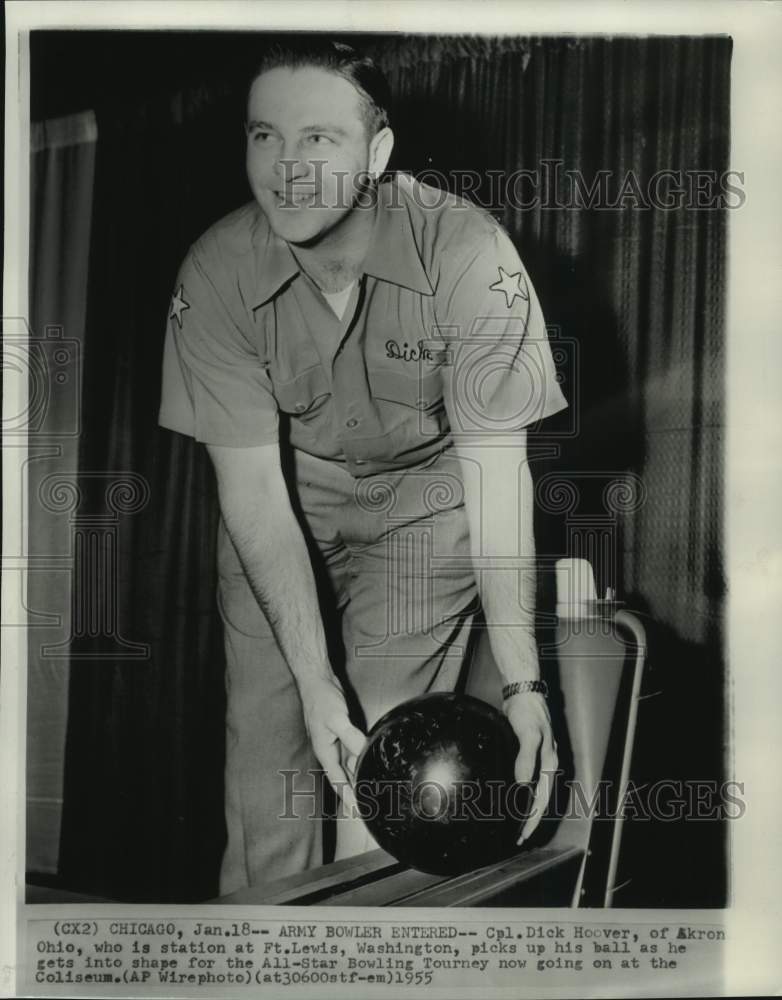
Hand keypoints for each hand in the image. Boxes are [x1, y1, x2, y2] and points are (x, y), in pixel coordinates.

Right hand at [299, 677, 365, 812]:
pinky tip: (369, 764)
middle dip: (354, 793)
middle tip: (368, 808)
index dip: (348, 797)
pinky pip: (353, 751)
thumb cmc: (321, 700)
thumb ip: (350, 736)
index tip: (357, 812)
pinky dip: (360, 760)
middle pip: (344, 778)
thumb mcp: (336, 719)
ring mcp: (336, 742)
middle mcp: (330, 751)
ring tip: (372, 792)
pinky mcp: (343, 733)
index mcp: (325, 752)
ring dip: (359, 777)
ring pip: (350, 766)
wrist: (316, 681)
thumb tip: (363, 751)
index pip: (338, 781)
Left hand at [503, 691, 557, 843]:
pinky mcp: (528, 753)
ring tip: (515, 823)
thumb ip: (526, 758)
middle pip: (540, 799)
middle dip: (530, 820)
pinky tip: (510, 794)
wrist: (523, 692)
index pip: (542, 799)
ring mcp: (538, 759)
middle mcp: (546, 764)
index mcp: (549, 764)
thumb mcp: (528, 734)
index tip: (524, 834)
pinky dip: (520, 791)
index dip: (533, 818)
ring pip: (534, 791)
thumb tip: (523, 784)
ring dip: (526, 807)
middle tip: (518, 837)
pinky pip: (526, 778)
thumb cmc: (528, 711)